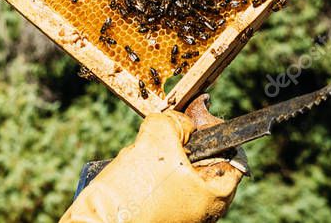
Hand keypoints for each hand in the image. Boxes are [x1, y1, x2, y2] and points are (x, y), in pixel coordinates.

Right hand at [61, 96, 244, 222]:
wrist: (99, 222)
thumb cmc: (134, 191)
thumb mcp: (156, 140)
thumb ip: (174, 123)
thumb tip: (181, 123)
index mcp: (216, 194)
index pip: (230, 152)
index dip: (212, 128)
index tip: (194, 118)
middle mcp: (206, 208)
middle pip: (202, 159)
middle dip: (180, 143)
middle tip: (162, 136)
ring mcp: (184, 213)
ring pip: (178, 170)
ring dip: (160, 157)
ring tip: (141, 160)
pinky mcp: (163, 214)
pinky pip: (163, 184)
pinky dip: (149, 173)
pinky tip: (134, 174)